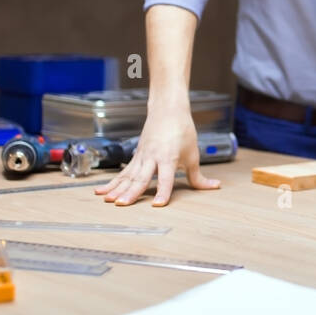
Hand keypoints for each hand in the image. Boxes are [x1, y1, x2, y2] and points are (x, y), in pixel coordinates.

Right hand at [94, 104, 221, 205]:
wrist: (168, 110)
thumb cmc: (182, 131)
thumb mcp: (193, 154)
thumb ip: (198, 176)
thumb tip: (214, 187)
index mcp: (168, 157)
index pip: (166, 178)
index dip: (163, 192)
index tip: (158, 204)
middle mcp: (152, 157)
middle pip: (141, 178)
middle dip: (131, 192)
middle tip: (122, 204)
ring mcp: (141, 156)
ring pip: (128, 176)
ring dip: (117, 189)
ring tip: (109, 201)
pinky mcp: (136, 156)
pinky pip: (123, 172)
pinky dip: (112, 183)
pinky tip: (101, 192)